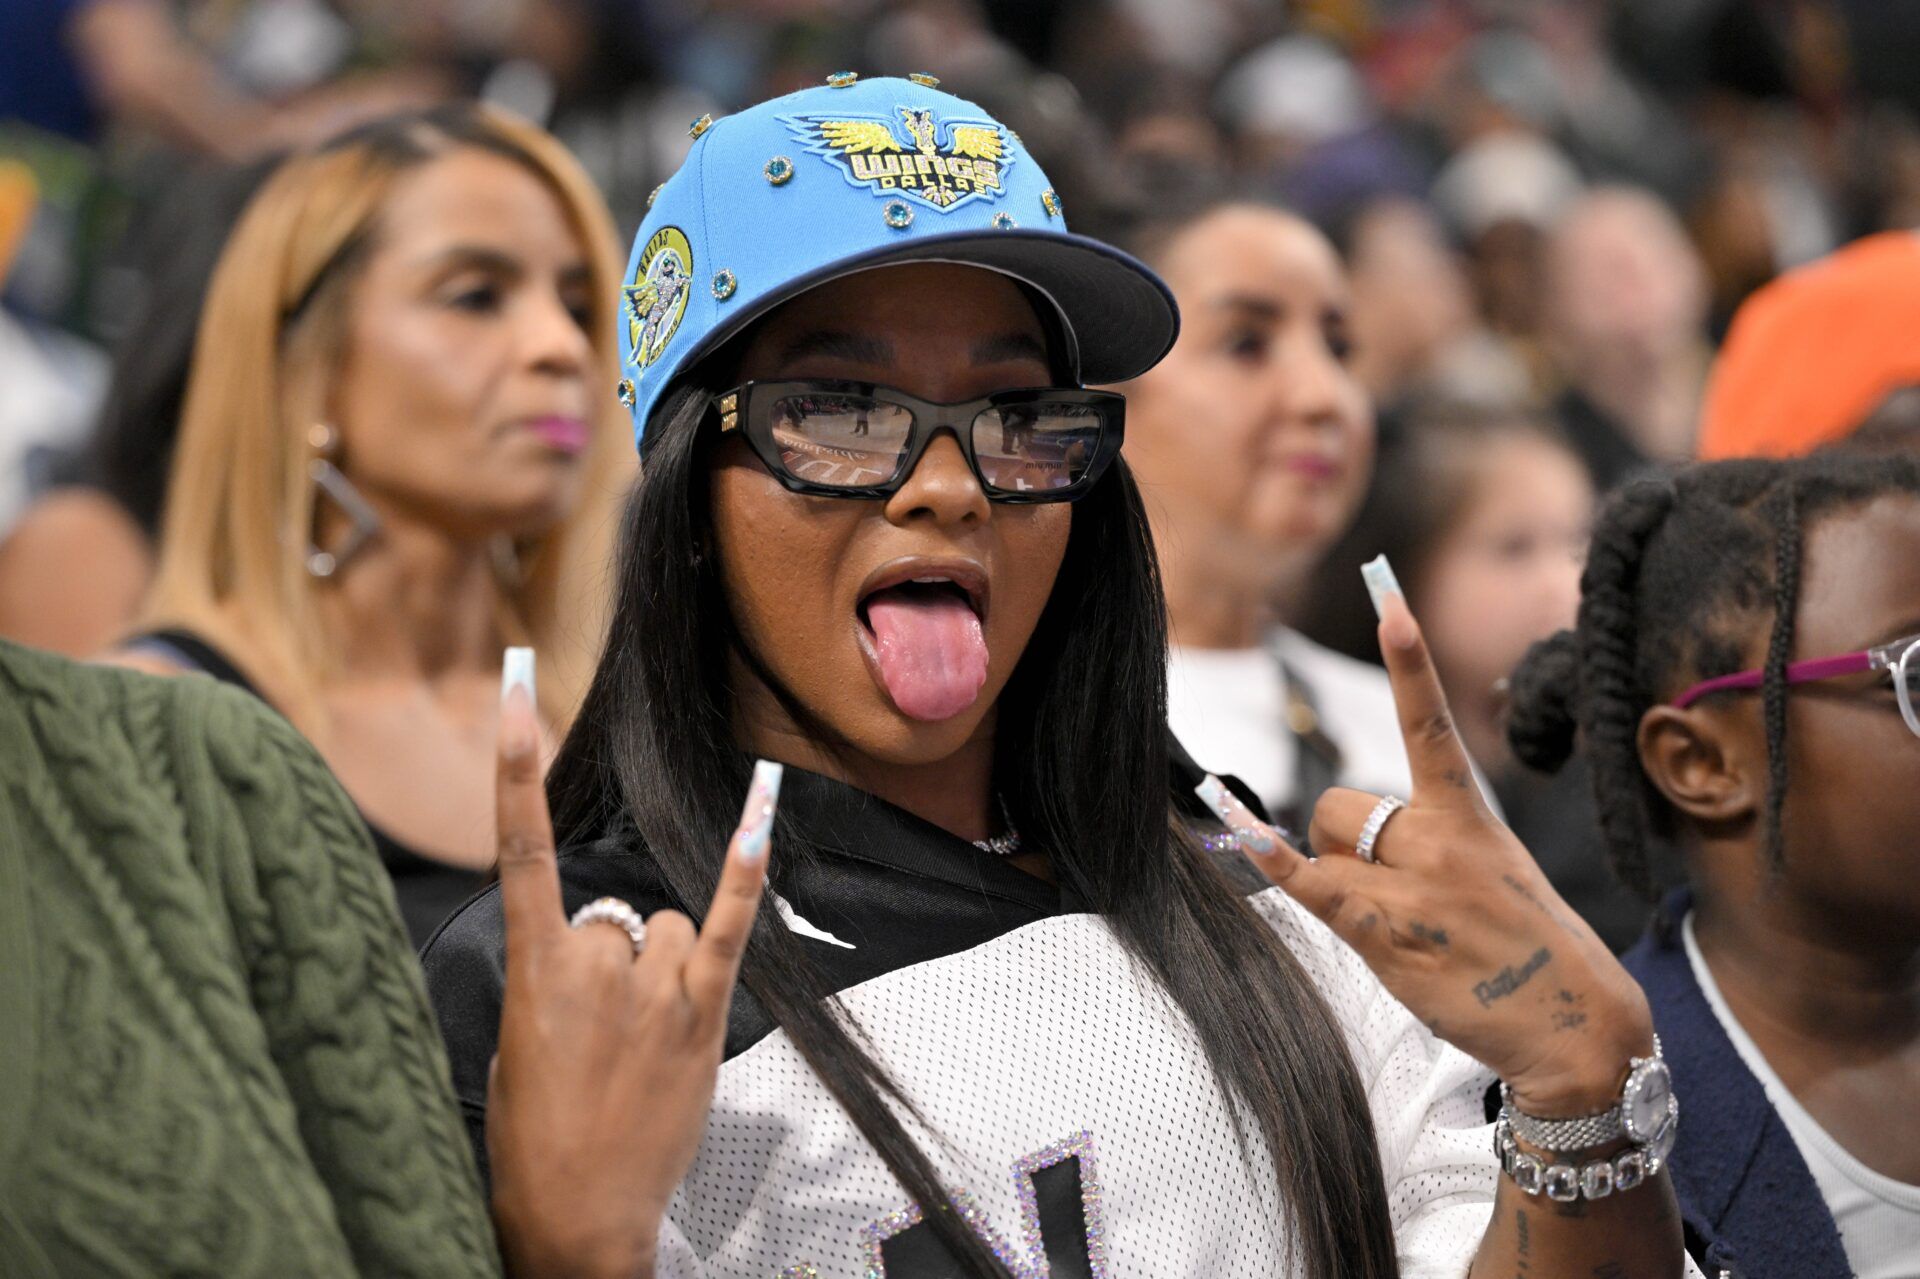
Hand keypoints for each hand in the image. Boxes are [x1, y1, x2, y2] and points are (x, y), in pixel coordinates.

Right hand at [486, 649, 780, 1278]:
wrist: (578, 1217)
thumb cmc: (534, 1139)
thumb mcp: (516, 1047)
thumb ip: (551, 978)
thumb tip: (588, 948)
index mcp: (531, 969)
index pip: (520, 845)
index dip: (513, 761)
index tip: (517, 683)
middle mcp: (595, 962)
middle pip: (614, 912)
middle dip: (610, 963)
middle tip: (601, 1038)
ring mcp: (654, 986)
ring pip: (663, 927)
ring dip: (657, 969)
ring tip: (641, 1043)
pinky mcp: (702, 1011)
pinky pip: (728, 920)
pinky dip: (746, 863)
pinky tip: (765, 798)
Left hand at [1201, 592, 1652, 1116]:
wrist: (1575, 1021)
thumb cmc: (1528, 945)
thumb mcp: (1495, 869)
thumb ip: (1432, 840)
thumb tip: (1352, 833)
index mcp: (1470, 814)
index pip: (1427, 723)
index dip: (1407, 658)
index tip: (1388, 597)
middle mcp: (1438, 840)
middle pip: (1339, 806)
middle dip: (1343, 840)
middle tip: (1391, 891)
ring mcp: (1411, 888)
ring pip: (1324, 848)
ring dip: (1334, 877)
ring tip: (1396, 925)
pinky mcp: (1387, 936)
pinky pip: (1311, 886)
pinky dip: (1271, 863)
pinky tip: (1241, 835)